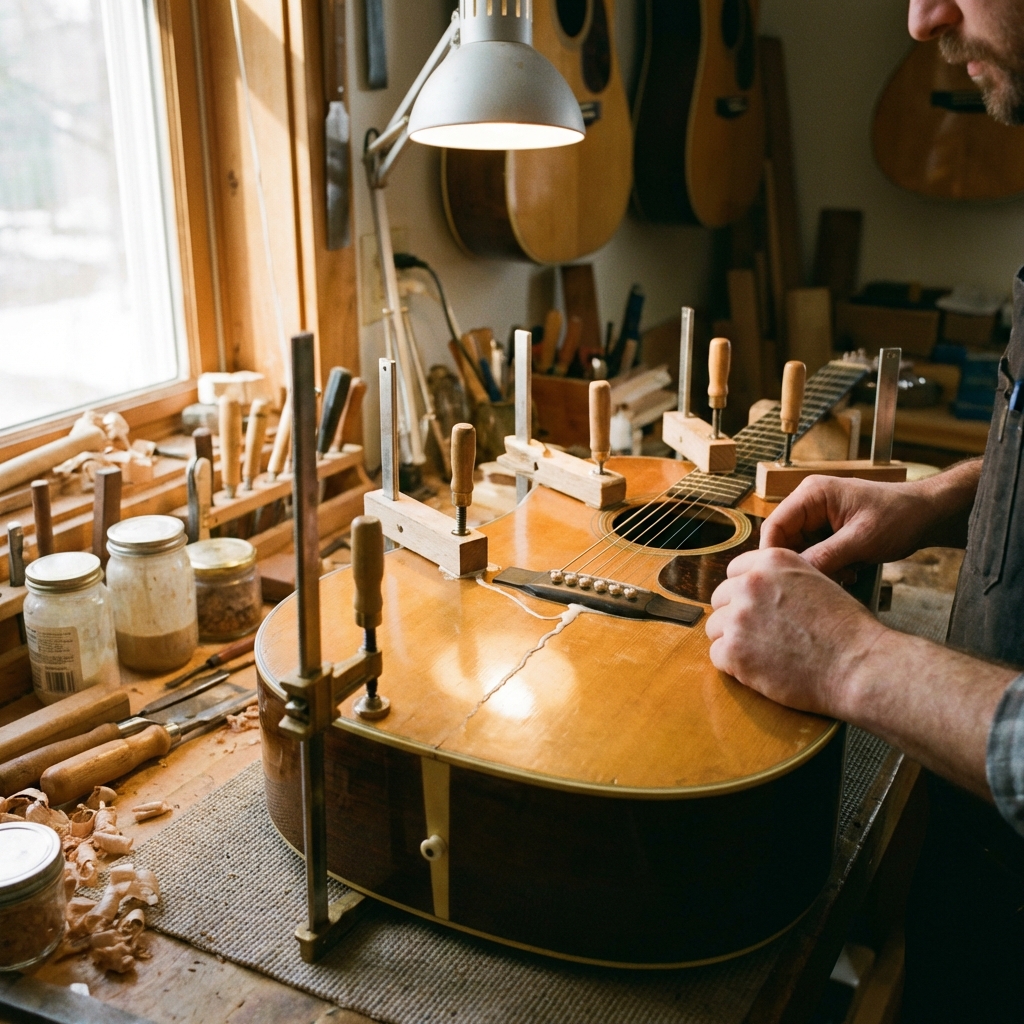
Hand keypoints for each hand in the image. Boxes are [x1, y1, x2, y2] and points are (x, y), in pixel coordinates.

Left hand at [705, 547, 884, 716]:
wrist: (857, 665)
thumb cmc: (846, 629)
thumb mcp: (815, 581)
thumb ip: (781, 579)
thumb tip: (756, 588)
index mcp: (771, 561)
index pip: (735, 571)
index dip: (744, 593)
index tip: (757, 609)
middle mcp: (751, 583)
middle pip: (721, 599)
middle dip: (736, 617)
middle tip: (761, 636)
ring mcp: (739, 617)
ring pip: (715, 627)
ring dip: (733, 641)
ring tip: (764, 654)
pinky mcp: (734, 650)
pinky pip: (717, 655)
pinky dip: (734, 665)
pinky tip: (760, 669)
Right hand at [759, 476, 937, 575]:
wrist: (928, 515)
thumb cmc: (901, 516)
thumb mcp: (862, 539)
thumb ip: (825, 556)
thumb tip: (794, 575)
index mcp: (812, 494)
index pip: (774, 526)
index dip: (773, 555)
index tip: (782, 580)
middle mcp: (810, 503)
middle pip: (785, 541)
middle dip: (802, 564)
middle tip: (825, 579)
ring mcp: (818, 517)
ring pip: (800, 551)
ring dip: (818, 567)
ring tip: (845, 573)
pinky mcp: (828, 531)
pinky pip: (815, 553)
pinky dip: (828, 567)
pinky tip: (849, 570)